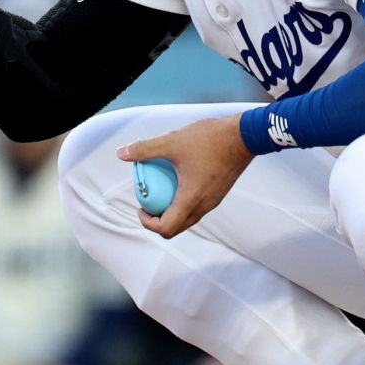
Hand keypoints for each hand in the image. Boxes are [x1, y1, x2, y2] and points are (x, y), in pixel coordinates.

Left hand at [116, 114, 253, 237]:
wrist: (243, 136)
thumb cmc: (209, 140)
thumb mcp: (171, 142)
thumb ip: (145, 149)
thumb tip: (122, 153)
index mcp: (191, 200)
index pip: (166, 228)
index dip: (148, 223)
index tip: (140, 207)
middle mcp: (203, 206)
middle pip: (176, 228)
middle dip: (157, 220)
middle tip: (147, 202)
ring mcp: (213, 201)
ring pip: (187, 218)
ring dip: (170, 211)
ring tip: (160, 190)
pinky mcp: (218, 193)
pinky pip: (196, 206)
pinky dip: (182, 201)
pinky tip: (177, 179)